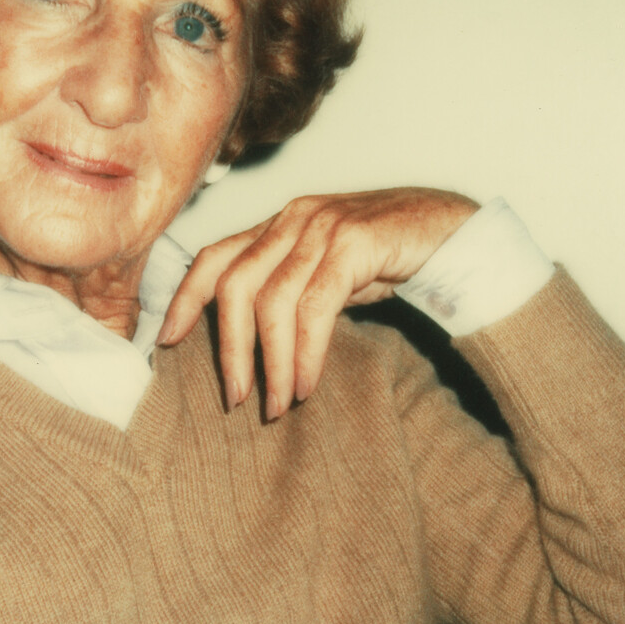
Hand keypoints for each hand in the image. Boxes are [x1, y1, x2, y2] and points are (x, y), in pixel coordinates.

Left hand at [158, 188, 478, 418]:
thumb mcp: (327, 275)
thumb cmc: (390, 260)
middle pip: (234, 284)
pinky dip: (306, 351)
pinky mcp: (356, 240)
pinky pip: (315, 305)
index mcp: (278, 225)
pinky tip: (307, 383)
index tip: (166, 343)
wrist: (458, 232)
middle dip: (229, 348)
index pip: (213, 258)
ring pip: (272, 300)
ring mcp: (323, 226)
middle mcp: (293, 219)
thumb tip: (248, 343)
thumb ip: (289, 294)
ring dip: (270, 362)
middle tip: (235, 399)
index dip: (185, 300)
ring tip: (277, 404)